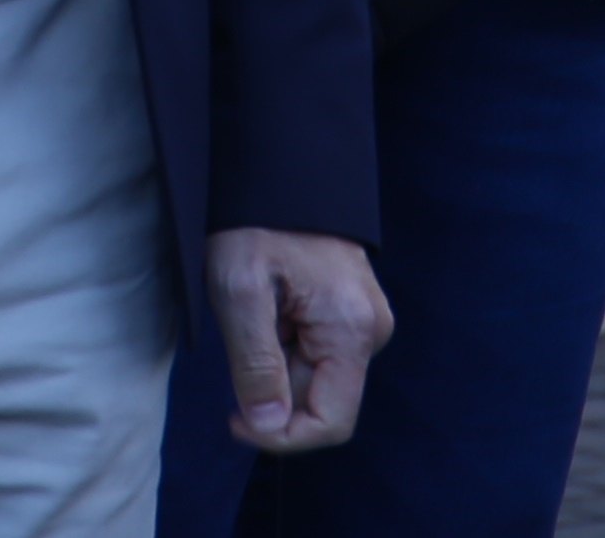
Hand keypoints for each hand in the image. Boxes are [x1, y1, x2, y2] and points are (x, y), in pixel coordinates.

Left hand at [206, 227, 392, 452]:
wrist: (282, 169)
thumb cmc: (256, 221)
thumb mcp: (239, 289)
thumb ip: (255, 363)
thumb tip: (267, 426)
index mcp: (352, 330)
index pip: (331, 423)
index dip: (280, 436)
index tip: (233, 418)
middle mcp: (370, 332)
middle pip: (321, 403)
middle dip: (273, 391)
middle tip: (238, 342)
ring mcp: (364, 322)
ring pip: (314, 380)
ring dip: (275, 366)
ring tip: (253, 315)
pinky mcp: (350, 314)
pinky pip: (316, 354)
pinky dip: (283, 347)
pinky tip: (267, 310)